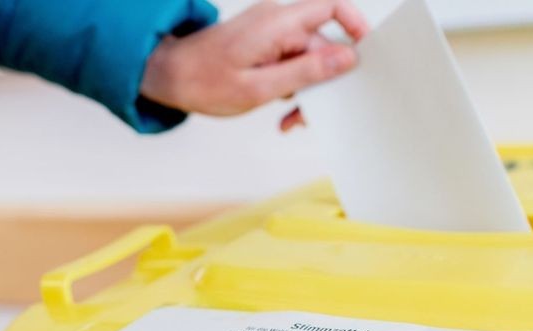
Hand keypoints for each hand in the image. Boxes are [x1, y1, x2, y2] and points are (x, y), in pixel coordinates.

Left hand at [140, 0, 367, 130]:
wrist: (167, 75)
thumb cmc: (203, 81)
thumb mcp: (260, 87)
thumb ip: (307, 71)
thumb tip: (347, 57)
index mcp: (277, 23)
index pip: (330, 6)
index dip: (355, 25)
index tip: (364, 55)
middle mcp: (278, 21)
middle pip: (323, 44)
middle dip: (325, 81)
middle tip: (311, 113)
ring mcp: (273, 32)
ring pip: (310, 59)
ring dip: (308, 90)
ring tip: (290, 118)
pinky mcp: (268, 45)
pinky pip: (294, 62)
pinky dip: (293, 87)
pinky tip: (282, 109)